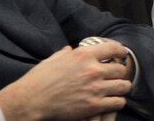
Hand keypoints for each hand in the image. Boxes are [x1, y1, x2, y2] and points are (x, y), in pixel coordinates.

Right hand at [0, 43, 131, 119]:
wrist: (30, 101)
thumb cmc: (38, 80)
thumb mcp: (52, 60)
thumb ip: (65, 54)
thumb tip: (69, 49)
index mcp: (84, 55)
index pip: (113, 48)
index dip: (121, 51)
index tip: (122, 54)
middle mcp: (93, 70)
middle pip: (120, 69)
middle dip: (119, 73)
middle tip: (116, 77)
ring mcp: (95, 88)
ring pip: (123, 86)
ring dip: (122, 87)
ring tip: (118, 89)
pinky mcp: (94, 105)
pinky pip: (118, 102)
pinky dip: (118, 102)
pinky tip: (113, 101)